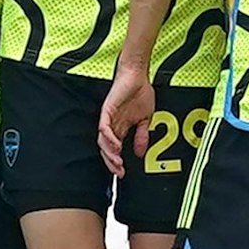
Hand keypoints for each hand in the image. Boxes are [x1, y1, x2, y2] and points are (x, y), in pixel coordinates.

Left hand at [97, 58, 155, 176]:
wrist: (138, 75)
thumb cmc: (140, 93)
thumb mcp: (145, 119)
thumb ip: (141, 136)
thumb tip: (140, 153)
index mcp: (120, 128)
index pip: (115, 150)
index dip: (116, 163)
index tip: (123, 173)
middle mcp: (112, 125)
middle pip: (106, 149)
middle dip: (111, 162)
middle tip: (119, 172)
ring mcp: (108, 118)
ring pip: (103, 140)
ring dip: (110, 153)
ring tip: (117, 162)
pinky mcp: (107, 109)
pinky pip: (103, 126)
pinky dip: (109, 137)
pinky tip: (116, 145)